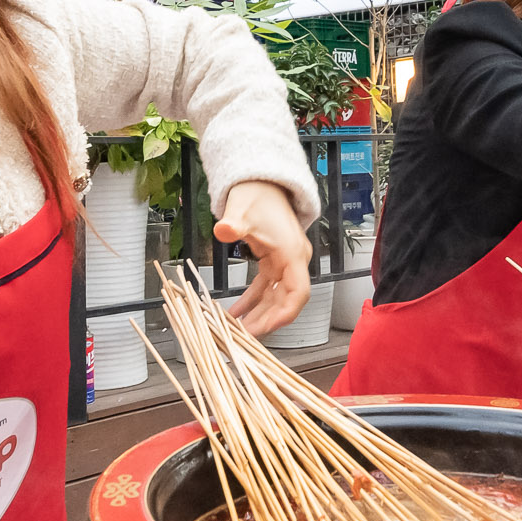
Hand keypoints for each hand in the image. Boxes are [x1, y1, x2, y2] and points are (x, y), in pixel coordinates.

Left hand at [216, 179, 312, 335]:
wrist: (262, 182)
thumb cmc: (257, 195)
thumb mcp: (242, 210)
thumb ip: (233, 223)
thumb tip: (223, 230)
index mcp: (292, 253)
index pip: (298, 293)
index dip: (284, 314)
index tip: (265, 329)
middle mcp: (293, 261)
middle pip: (286, 301)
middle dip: (266, 321)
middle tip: (244, 338)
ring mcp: (285, 262)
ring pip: (276, 298)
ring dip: (258, 315)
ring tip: (238, 332)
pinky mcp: (274, 261)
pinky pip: (265, 288)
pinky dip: (252, 302)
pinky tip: (235, 313)